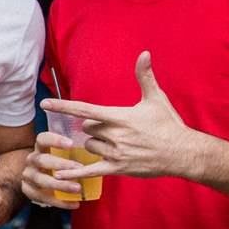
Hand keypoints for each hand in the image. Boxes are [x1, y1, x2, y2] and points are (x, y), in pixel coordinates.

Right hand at [20, 130, 82, 210]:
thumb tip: (100, 150)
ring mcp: (28, 176)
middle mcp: (32, 160)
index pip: (42, 139)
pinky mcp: (28, 190)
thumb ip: (75, 152)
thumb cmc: (57, 165)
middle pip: (41, 160)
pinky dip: (59, 202)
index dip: (55, 140)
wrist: (36, 180)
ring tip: (77, 188)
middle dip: (60, 164)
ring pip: (40, 180)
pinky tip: (74, 204)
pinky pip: (42, 197)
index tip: (71, 144)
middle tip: (79, 168)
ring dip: (60, 185)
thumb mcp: (62, 155)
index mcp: (40, 147)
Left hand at [41, 51, 203, 181]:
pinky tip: (58, 174)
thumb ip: (145, 76)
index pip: (85, 109)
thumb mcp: (156, 98)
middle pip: (87, 129)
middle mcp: (115, 135)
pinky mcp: (118, 168)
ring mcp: (116, 153)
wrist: (184, 153)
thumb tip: (144, 53)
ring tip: (117, 143)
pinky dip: (74, 172)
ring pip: (89, 146)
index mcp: (120, 117)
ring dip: (95, 144)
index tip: (44, 103)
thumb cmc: (168, 124)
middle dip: (94, 127)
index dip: (63, 106)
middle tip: (113, 128)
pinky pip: (91, 170)